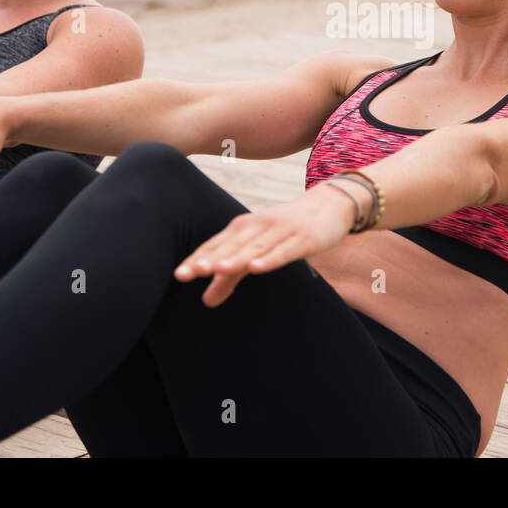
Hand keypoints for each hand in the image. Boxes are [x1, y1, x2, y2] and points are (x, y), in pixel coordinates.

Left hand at [173, 183, 359, 306]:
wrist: (329, 206)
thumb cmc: (287, 231)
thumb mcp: (257, 252)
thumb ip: (231, 276)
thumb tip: (206, 301)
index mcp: (243, 228)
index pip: (216, 246)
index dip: (198, 259)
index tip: (179, 275)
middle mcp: (258, 227)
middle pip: (230, 246)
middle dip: (208, 259)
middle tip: (186, 274)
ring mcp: (281, 232)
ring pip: (254, 247)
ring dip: (235, 258)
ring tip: (216, 269)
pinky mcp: (302, 239)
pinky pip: (284, 251)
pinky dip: (270, 258)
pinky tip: (256, 267)